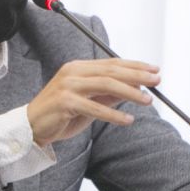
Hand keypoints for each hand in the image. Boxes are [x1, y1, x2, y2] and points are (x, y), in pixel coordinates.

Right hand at [27, 59, 159, 146]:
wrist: (31, 127)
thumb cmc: (61, 115)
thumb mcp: (90, 103)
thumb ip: (109, 95)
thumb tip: (135, 89)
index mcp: (79, 68)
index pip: (112, 63)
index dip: (135, 65)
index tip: (155, 70)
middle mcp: (73, 72)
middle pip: (111, 70)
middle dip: (137, 75)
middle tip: (157, 80)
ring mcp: (68, 86)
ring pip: (106, 85)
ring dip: (130, 92)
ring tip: (147, 100)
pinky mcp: (65, 102)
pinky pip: (94, 107)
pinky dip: (113, 114)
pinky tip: (127, 119)